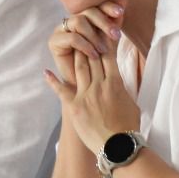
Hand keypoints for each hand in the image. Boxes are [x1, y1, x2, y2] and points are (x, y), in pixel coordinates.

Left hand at [46, 37, 142, 154]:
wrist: (119, 147)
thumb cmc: (128, 127)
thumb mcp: (131, 102)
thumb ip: (123, 88)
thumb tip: (118, 80)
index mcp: (116, 83)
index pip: (108, 56)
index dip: (102, 42)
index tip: (98, 32)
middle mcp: (99, 85)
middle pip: (92, 57)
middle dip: (87, 42)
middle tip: (82, 29)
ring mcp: (85, 95)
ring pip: (79, 68)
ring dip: (74, 54)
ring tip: (69, 42)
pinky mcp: (74, 107)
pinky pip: (61, 90)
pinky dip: (53, 81)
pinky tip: (47, 72)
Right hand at [47, 2, 122, 86]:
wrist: (85, 86)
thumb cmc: (98, 66)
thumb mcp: (109, 42)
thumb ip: (114, 24)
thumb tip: (124, 0)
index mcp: (85, 17)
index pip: (96, 5)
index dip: (108, 7)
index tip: (120, 12)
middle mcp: (71, 20)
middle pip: (87, 11)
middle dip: (103, 22)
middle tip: (115, 34)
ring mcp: (61, 29)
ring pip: (78, 21)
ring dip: (94, 36)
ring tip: (103, 50)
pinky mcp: (54, 41)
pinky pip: (72, 37)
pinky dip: (85, 46)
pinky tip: (94, 55)